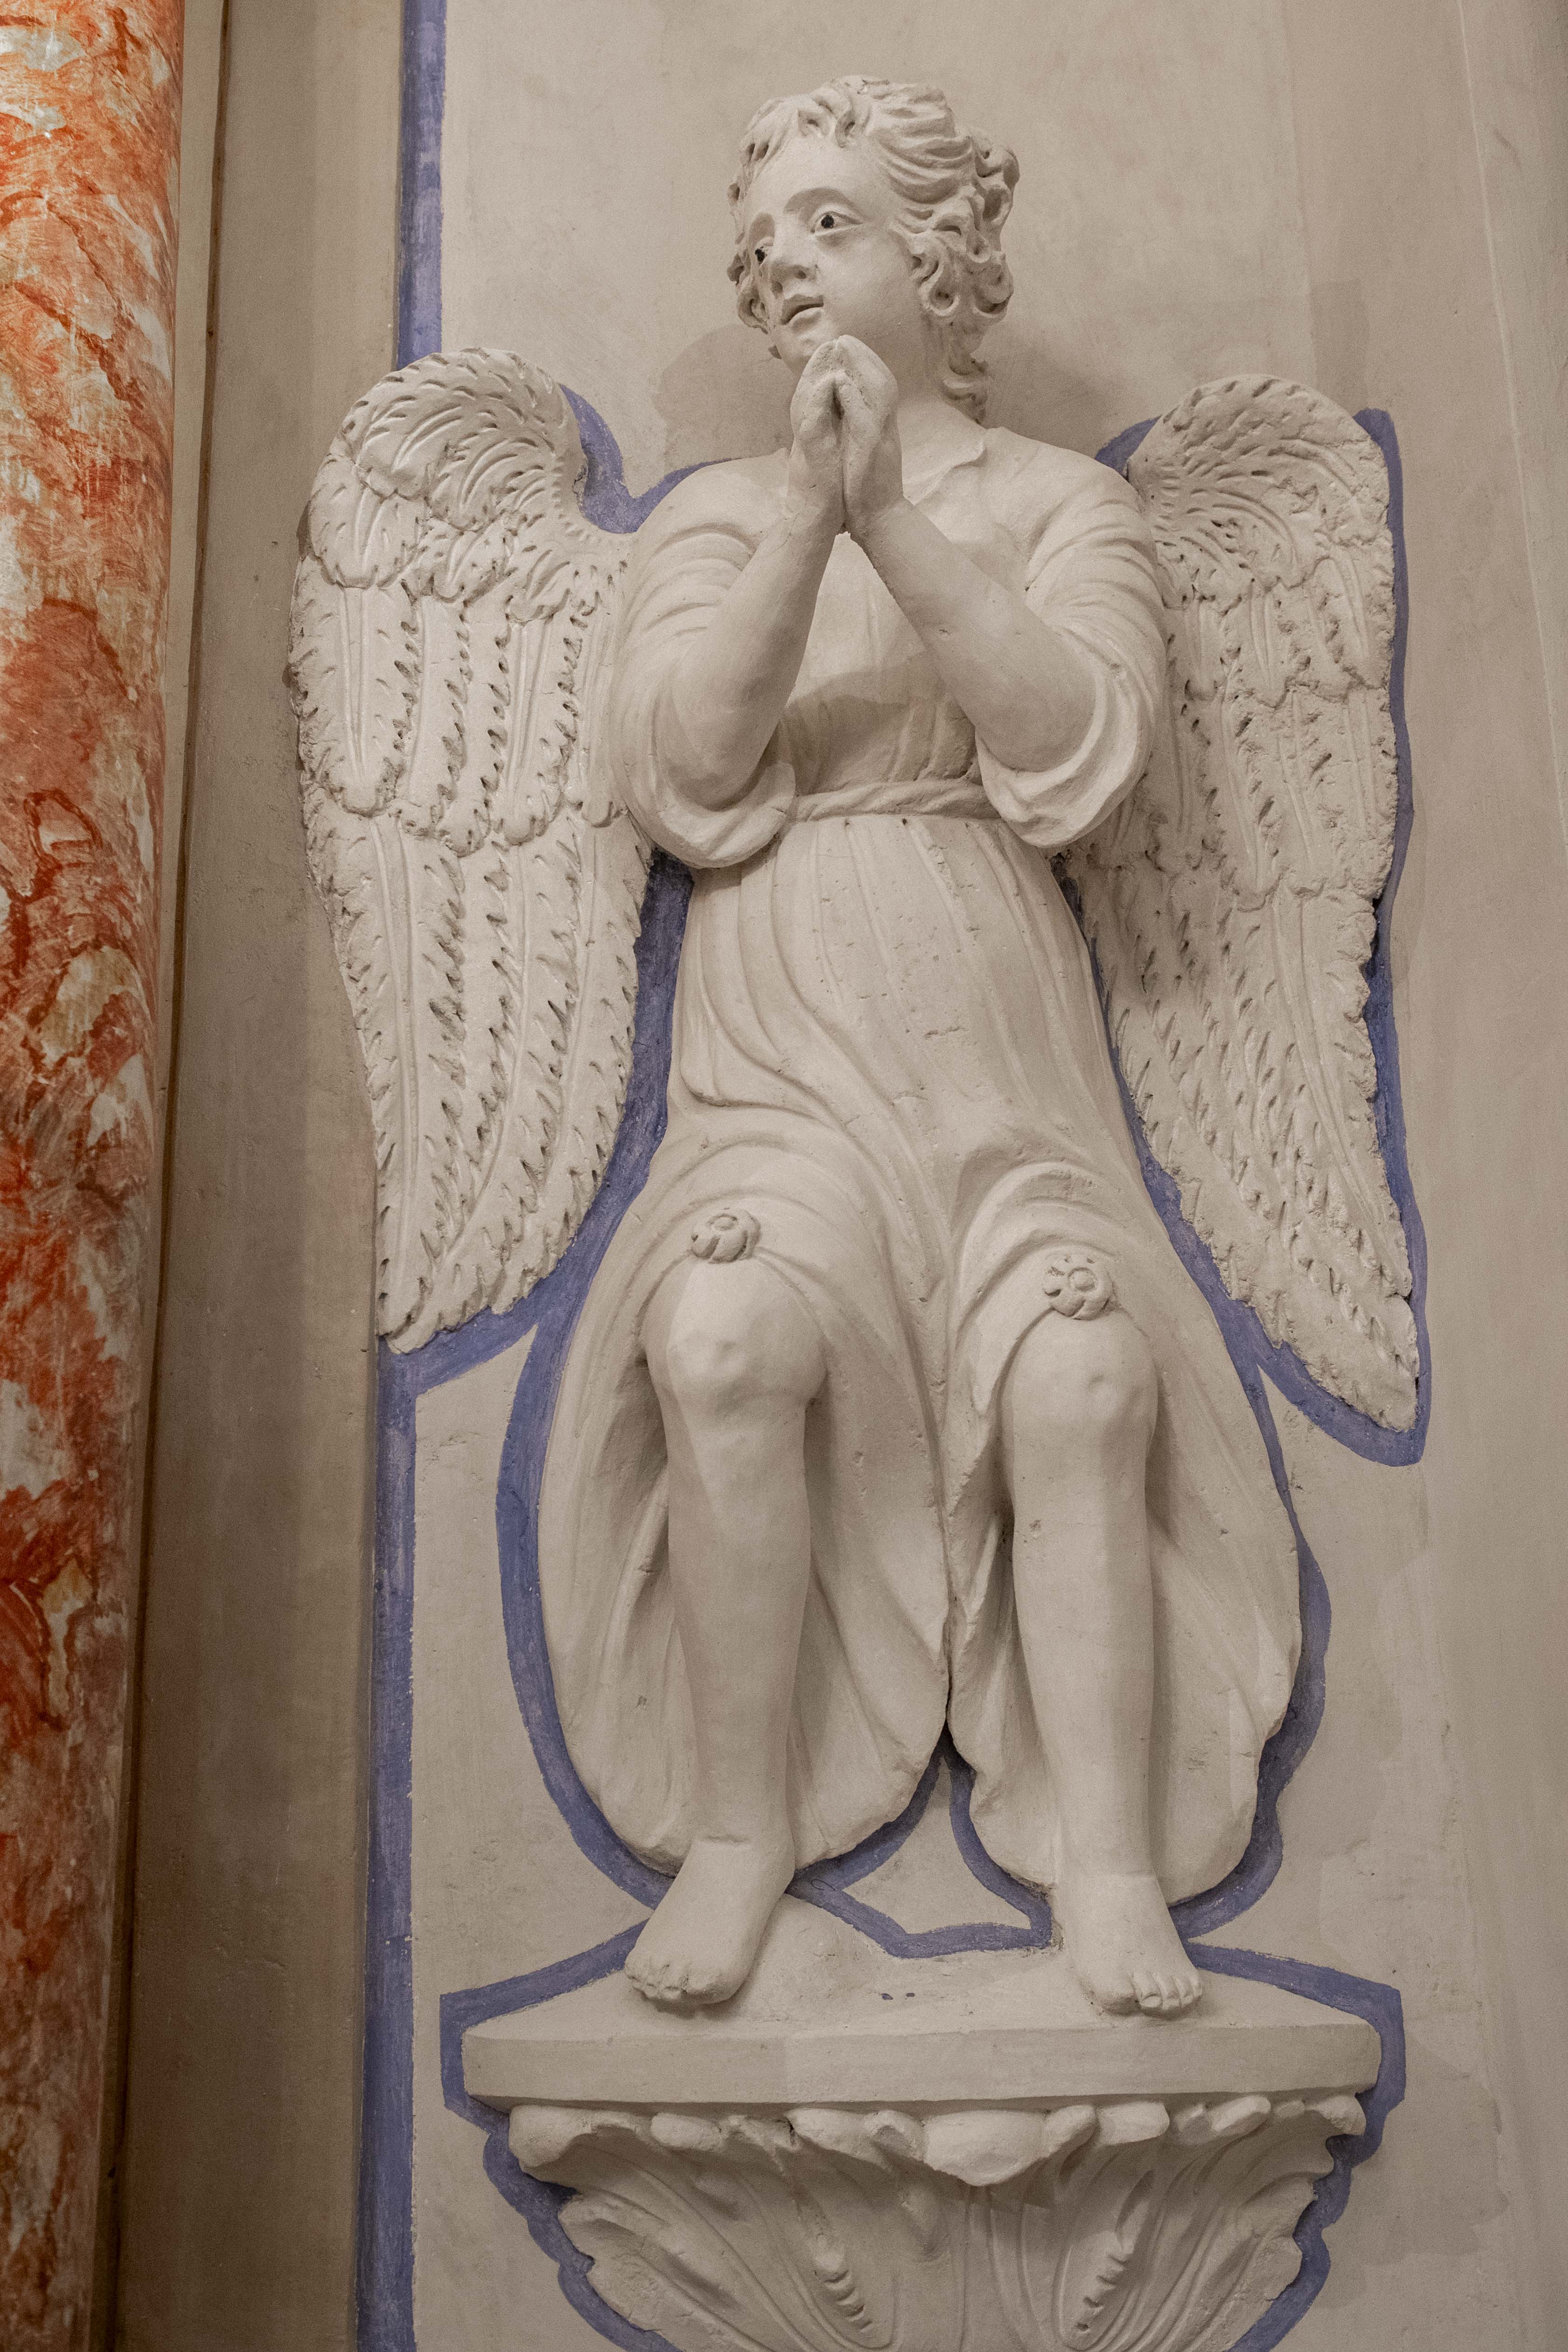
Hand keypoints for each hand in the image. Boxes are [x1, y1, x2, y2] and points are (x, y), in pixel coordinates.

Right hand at [785, 349, 844, 540]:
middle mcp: (806, 433)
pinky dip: (817, 401)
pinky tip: (827, 382)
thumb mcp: (827, 456)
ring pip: (805, 399)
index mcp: (814, 432)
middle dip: (818, 364)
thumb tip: (831, 422)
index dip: (823, 373)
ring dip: (815, 373)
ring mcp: (806, 442)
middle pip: (808, 390)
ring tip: (828, 348)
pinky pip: (811, 422)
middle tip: (830, 339)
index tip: (836, 351)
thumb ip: (826, 436)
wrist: (818, 522)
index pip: (816, 396)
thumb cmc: (825, 492)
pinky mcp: (811, 454)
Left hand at [823, 337, 904, 544]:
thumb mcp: (866, 451)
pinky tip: (839, 381)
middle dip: (863, 355)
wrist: (880, 520)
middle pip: (882, 379)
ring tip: (842, 347)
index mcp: (883, 426)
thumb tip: (850, 410)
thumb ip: (861, 430)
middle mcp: (886, 426)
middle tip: (844, 336)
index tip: (850, 345)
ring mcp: (881, 437)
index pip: (880, 385)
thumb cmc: (869, 489)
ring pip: (877, 391)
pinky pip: (865, 417)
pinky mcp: (871, 451)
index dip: (867, 362)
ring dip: (860, 366)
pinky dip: (853, 397)